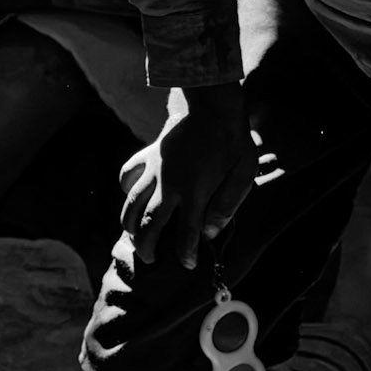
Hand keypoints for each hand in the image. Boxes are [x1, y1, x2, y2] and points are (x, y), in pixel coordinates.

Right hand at [120, 84, 259, 269]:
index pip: (186, 232)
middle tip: (151, 259)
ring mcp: (155, 169)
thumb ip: (227, 205)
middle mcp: (169, 183)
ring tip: (136, 239)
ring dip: (130, 227)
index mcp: (195, 190)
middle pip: (149, 224)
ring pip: (131, 205)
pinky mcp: (148, 155)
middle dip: (147, 248)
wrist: (214, 107)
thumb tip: (210, 233)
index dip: (185, 253)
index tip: (187, 264)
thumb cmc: (233, 142)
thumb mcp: (243, 174)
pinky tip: (133, 199)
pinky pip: (127, 176)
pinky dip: (126, 191)